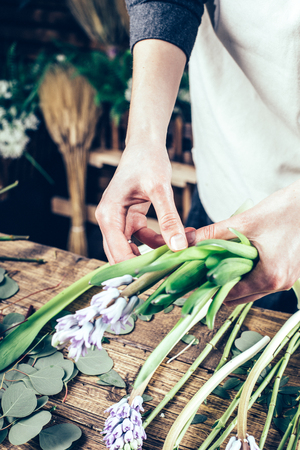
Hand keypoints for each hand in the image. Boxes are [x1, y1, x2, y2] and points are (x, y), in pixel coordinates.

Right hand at [95, 143, 191, 263]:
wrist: (146, 144)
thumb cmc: (148, 160)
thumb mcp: (160, 189)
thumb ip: (168, 218)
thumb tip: (179, 246)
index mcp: (108, 215)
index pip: (117, 253)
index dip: (134, 269)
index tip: (157, 279)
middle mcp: (109, 221)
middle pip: (121, 255)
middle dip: (142, 266)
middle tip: (167, 274)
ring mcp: (119, 221)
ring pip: (132, 249)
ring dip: (153, 254)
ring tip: (176, 255)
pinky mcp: (131, 219)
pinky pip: (142, 239)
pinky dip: (157, 242)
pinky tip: (178, 239)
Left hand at [189, 181, 299, 305]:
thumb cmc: (284, 210)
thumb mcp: (243, 222)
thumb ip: (212, 234)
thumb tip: (185, 241)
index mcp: (269, 277)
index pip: (230, 295)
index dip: (209, 287)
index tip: (195, 276)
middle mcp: (280, 284)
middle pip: (240, 296)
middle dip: (220, 284)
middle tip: (203, 269)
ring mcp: (287, 279)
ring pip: (252, 289)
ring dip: (235, 278)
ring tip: (218, 262)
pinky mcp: (290, 272)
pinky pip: (263, 280)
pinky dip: (249, 273)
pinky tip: (239, 257)